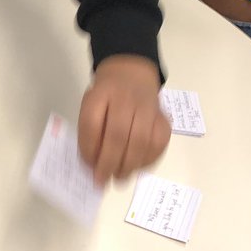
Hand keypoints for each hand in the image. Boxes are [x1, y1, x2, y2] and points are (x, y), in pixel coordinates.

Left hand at [78, 55, 170, 185]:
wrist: (132, 71)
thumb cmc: (107, 95)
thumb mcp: (90, 104)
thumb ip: (89, 130)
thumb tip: (92, 164)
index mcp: (100, 93)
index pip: (92, 122)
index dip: (89, 147)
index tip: (87, 165)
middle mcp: (126, 98)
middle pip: (118, 134)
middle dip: (109, 162)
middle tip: (102, 180)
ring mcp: (148, 107)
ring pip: (142, 140)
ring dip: (129, 165)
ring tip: (119, 177)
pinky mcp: (163, 118)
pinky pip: (159, 143)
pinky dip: (148, 160)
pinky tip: (137, 167)